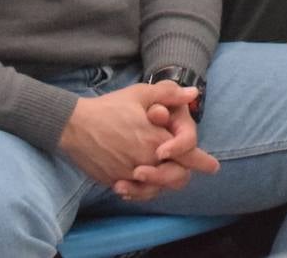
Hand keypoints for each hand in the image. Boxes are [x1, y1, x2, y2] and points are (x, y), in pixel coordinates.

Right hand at [58, 83, 213, 190]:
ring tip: (162, 174)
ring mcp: (129, 174)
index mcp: (155, 140)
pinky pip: (135, 193)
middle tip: (184, 169)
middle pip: (175, 178)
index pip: (187, 155)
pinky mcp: (114, 181)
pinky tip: (140, 183)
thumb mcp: (140, 94)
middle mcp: (145, 161)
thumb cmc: (109, 107)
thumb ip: (169, 94)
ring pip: (156, 189)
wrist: (74, 125)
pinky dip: (141, 191)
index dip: (202, 161)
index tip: (213, 167)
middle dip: (182, 173)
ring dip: (162, 183)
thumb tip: (194, 94)